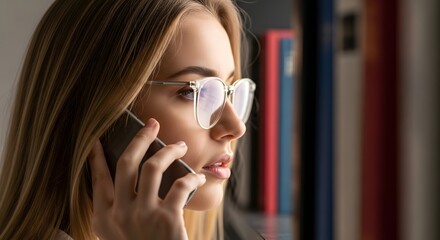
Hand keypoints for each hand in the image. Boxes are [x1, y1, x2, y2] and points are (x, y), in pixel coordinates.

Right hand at [88, 118, 205, 239]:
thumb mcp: (119, 235)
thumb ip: (119, 211)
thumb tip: (132, 180)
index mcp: (103, 217)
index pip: (98, 178)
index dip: (97, 156)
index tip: (98, 139)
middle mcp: (120, 213)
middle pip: (126, 163)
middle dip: (140, 138)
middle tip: (152, 125)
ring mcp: (143, 215)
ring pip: (153, 167)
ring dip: (169, 150)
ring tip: (180, 145)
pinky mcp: (167, 219)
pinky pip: (180, 185)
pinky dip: (192, 177)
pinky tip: (198, 177)